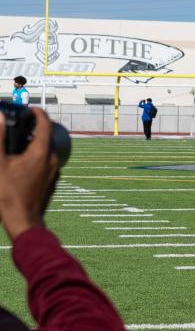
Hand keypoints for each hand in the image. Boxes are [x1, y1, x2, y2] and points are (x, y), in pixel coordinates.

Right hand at [0, 108, 58, 241]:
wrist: (23, 220)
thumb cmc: (9, 194)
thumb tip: (0, 117)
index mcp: (42, 152)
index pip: (45, 124)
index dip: (38, 113)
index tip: (29, 109)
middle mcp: (53, 159)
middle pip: (47, 136)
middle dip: (34, 129)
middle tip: (20, 126)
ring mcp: (55, 171)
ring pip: (47, 150)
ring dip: (35, 143)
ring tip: (19, 144)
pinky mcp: (52, 180)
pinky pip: (47, 162)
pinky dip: (37, 156)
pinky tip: (23, 162)